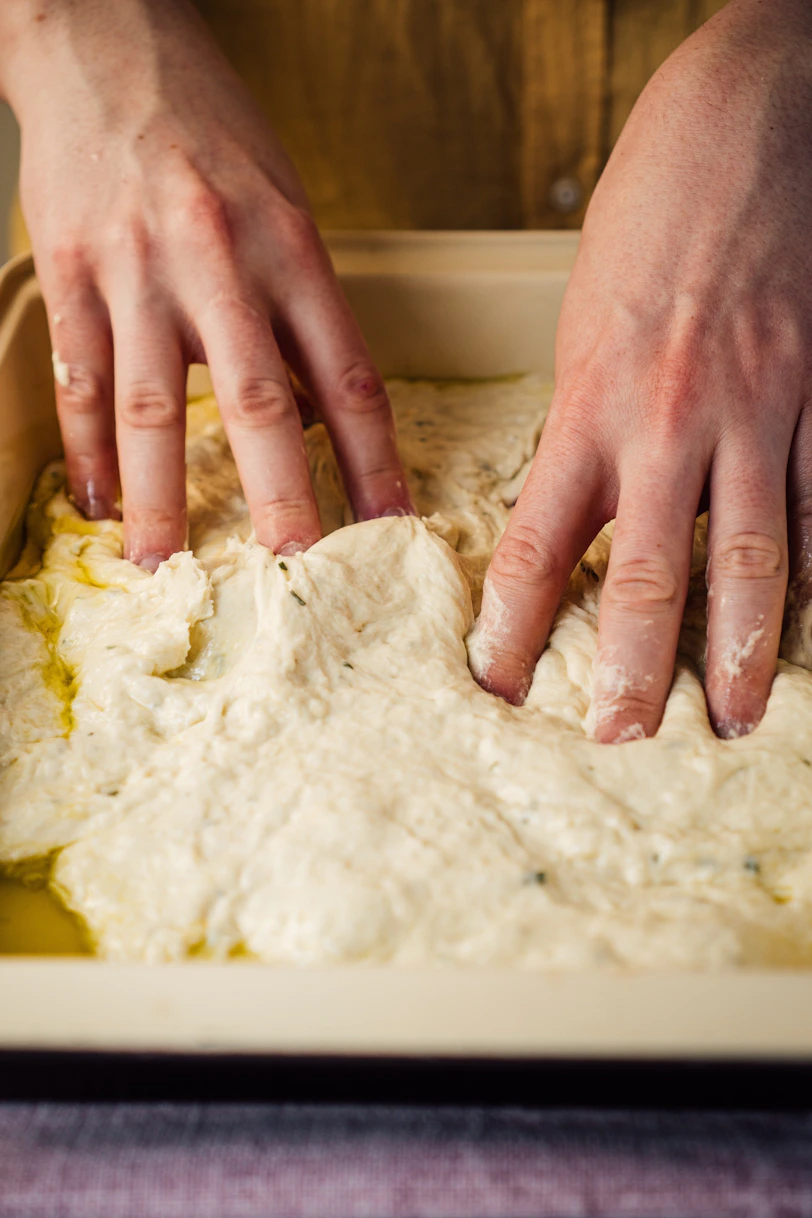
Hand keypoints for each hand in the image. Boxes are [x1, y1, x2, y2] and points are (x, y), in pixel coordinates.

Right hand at [0, 0, 411, 568]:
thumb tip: (319, 416)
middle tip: (298, 571)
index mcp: (292, 248)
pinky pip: (80, 377)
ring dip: (162, 496)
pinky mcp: (70, 270)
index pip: (348, 377)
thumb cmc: (211, 131)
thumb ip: (303, 308)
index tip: (392, 525)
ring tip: (165, 563)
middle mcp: (220, 263)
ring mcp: (138, 269)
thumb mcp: (287, 206)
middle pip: (259, 403)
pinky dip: (88, 449)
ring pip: (151, 405)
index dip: (375, 460)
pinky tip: (98, 501)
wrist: (107, 39)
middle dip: (282, 496)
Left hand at [469, 0, 811, 741]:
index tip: (492, 687)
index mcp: (589, 404)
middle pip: (645, 578)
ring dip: (743, 650)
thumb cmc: (649, 220)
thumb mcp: (582, 324)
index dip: (509, 629)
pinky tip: (807, 622)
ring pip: (751, 560)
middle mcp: (669, 423)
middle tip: (620, 740)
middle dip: (631, 671)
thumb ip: (581, 423)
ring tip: (734, 718)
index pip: (536, 547)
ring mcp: (757, 414)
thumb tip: (576, 514)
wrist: (751, 120)